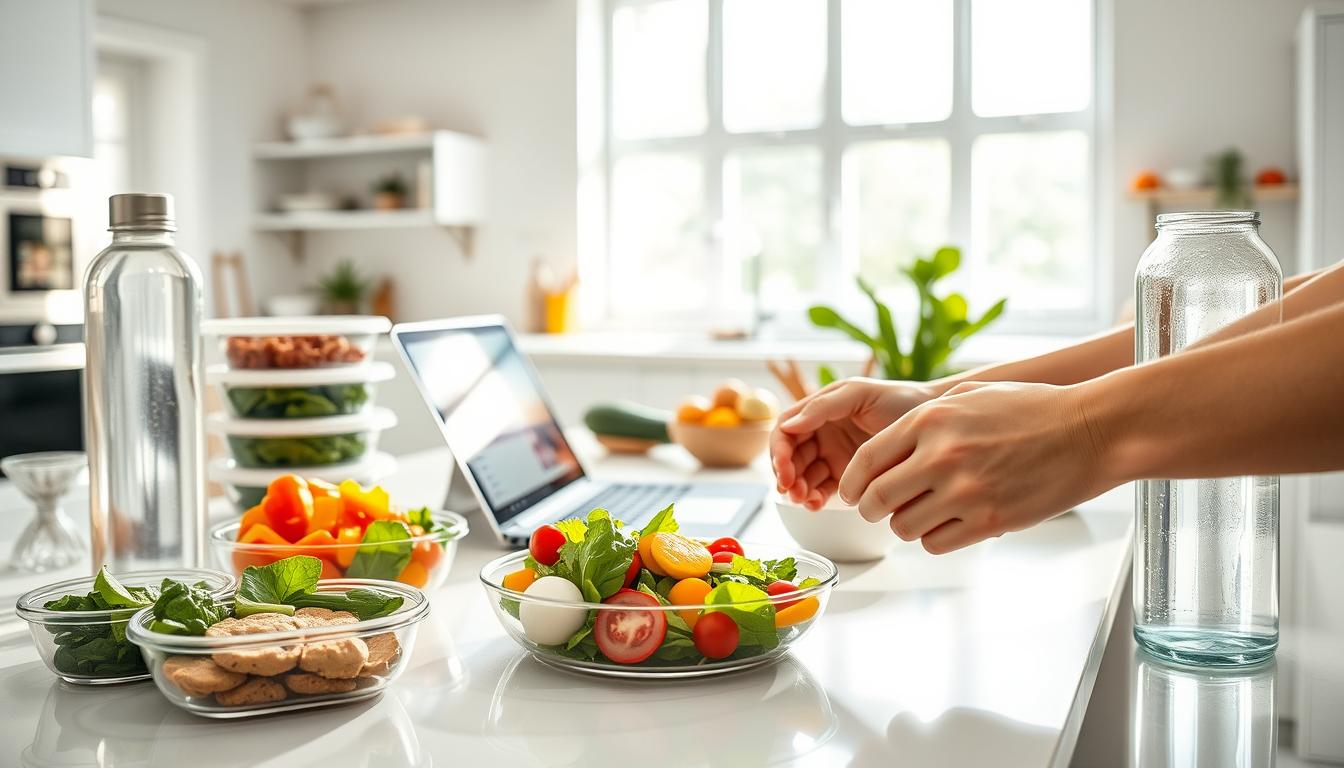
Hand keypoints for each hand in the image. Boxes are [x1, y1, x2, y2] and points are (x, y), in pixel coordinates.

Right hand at [771, 378, 936, 509]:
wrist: (937, 420)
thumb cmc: (900, 399)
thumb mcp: (858, 394)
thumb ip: (823, 407)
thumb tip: (788, 426)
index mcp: (820, 411)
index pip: (786, 431)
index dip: (778, 451)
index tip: (784, 469)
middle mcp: (823, 434)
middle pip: (790, 457)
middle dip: (787, 475)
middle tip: (793, 490)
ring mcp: (834, 456)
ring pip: (803, 476)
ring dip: (798, 489)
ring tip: (807, 499)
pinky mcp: (848, 477)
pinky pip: (822, 490)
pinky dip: (814, 498)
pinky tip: (816, 504)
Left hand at [837, 381, 1115, 552]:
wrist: (1090, 432)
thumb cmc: (1034, 411)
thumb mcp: (972, 397)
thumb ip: (926, 419)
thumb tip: (888, 447)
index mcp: (931, 420)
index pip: (867, 460)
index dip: (852, 481)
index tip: (851, 492)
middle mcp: (942, 456)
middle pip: (878, 499)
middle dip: (872, 508)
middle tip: (879, 509)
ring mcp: (965, 491)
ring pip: (904, 527)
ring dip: (906, 524)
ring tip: (922, 512)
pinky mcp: (989, 520)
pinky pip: (936, 543)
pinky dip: (935, 538)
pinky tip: (948, 523)